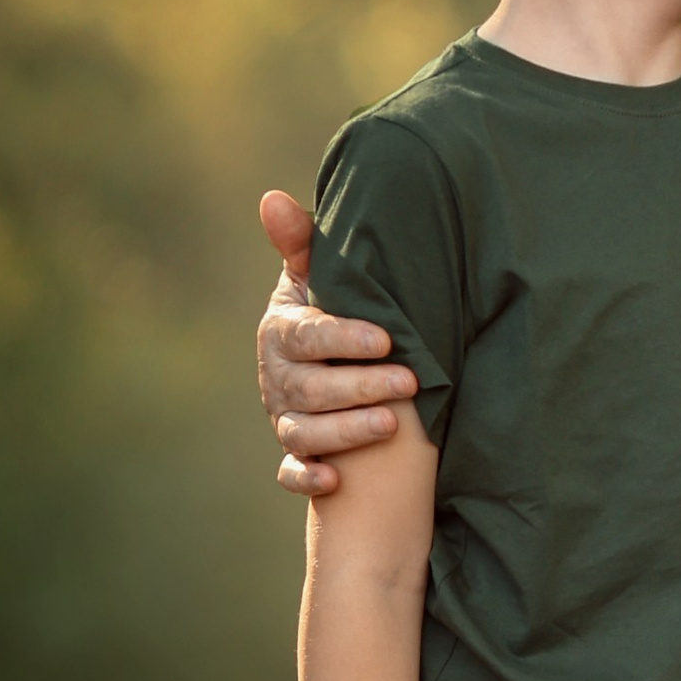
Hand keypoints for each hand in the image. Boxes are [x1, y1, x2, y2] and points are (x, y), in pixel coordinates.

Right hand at [258, 189, 416, 498]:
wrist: (332, 359)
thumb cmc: (333, 308)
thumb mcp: (319, 275)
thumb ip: (304, 242)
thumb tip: (271, 198)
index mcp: (283, 332)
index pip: (309, 336)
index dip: (345, 339)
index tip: (387, 339)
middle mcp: (277, 378)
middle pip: (310, 389)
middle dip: (359, 387)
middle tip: (409, 382)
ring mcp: (284, 418)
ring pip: (303, 433)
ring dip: (344, 432)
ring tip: (392, 424)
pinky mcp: (296, 452)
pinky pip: (290, 473)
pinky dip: (306, 478)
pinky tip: (333, 482)